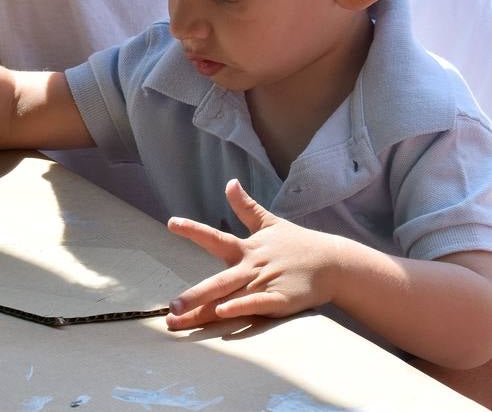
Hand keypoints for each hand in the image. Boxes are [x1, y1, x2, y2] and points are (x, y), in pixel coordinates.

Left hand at [166, 179, 338, 329]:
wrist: (332, 263)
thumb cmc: (297, 243)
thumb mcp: (269, 222)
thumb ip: (246, 207)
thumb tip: (230, 182)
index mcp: (246, 248)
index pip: (215, 237)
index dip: (193, 229)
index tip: (171, 222)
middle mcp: (251, 266)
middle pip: (217, 281)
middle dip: (193, 296)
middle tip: (170, 307)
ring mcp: (264, 284)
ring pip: (229, 299)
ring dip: (204, 311)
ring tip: (181, 319)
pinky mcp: (280, 301)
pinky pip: (256, 306)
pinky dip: (239, 308)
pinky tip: (223, 313)